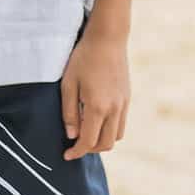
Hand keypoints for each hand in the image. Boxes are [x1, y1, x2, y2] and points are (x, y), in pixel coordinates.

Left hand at [60, 29, 129, 160]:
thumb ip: (69, 112)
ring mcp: (123, 104)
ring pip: (117, 136)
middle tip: (76, 144)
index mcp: (97, 107)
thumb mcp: (68, 83)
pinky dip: (110, 129)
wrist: (108, 39)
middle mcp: (114, 109)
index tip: (67, 155)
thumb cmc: (83, 58)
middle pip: (105, 144)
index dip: (77, 152)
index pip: (88, 141)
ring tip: (87, 132)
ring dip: (102, 141)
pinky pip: (122, 123)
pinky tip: (98, 120)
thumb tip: (72, 135)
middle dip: (90, 149)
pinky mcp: (127, 98)